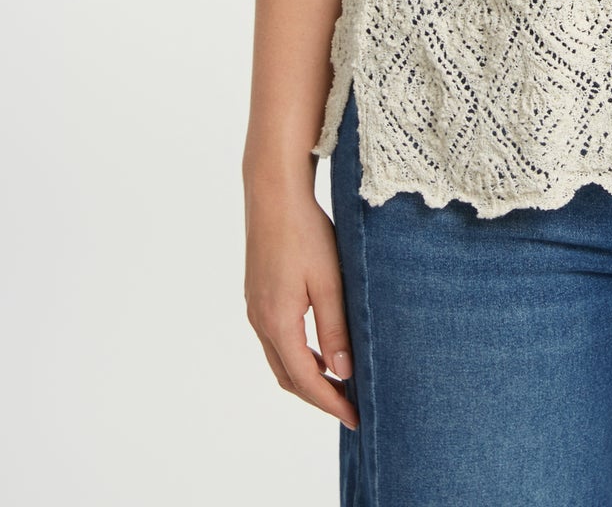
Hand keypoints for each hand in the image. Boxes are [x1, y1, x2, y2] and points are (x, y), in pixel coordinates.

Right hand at [243, 178, 358, 431]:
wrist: (273, 194)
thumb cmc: (304, 232)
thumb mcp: (328, 281)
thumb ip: (335, 328)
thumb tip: (344, 372)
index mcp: (278, 322)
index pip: (305, 379)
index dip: (330, 402)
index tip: (355, 417)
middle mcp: (261, 321)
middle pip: (288, 376)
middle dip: (318, 396)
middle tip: (349, 406)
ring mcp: (256, 309)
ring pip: (280, 359)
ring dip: (307, 376)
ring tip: (339, 383)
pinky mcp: (258, 296)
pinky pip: (277, 340)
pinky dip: (298, 355)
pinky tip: (321, 349)